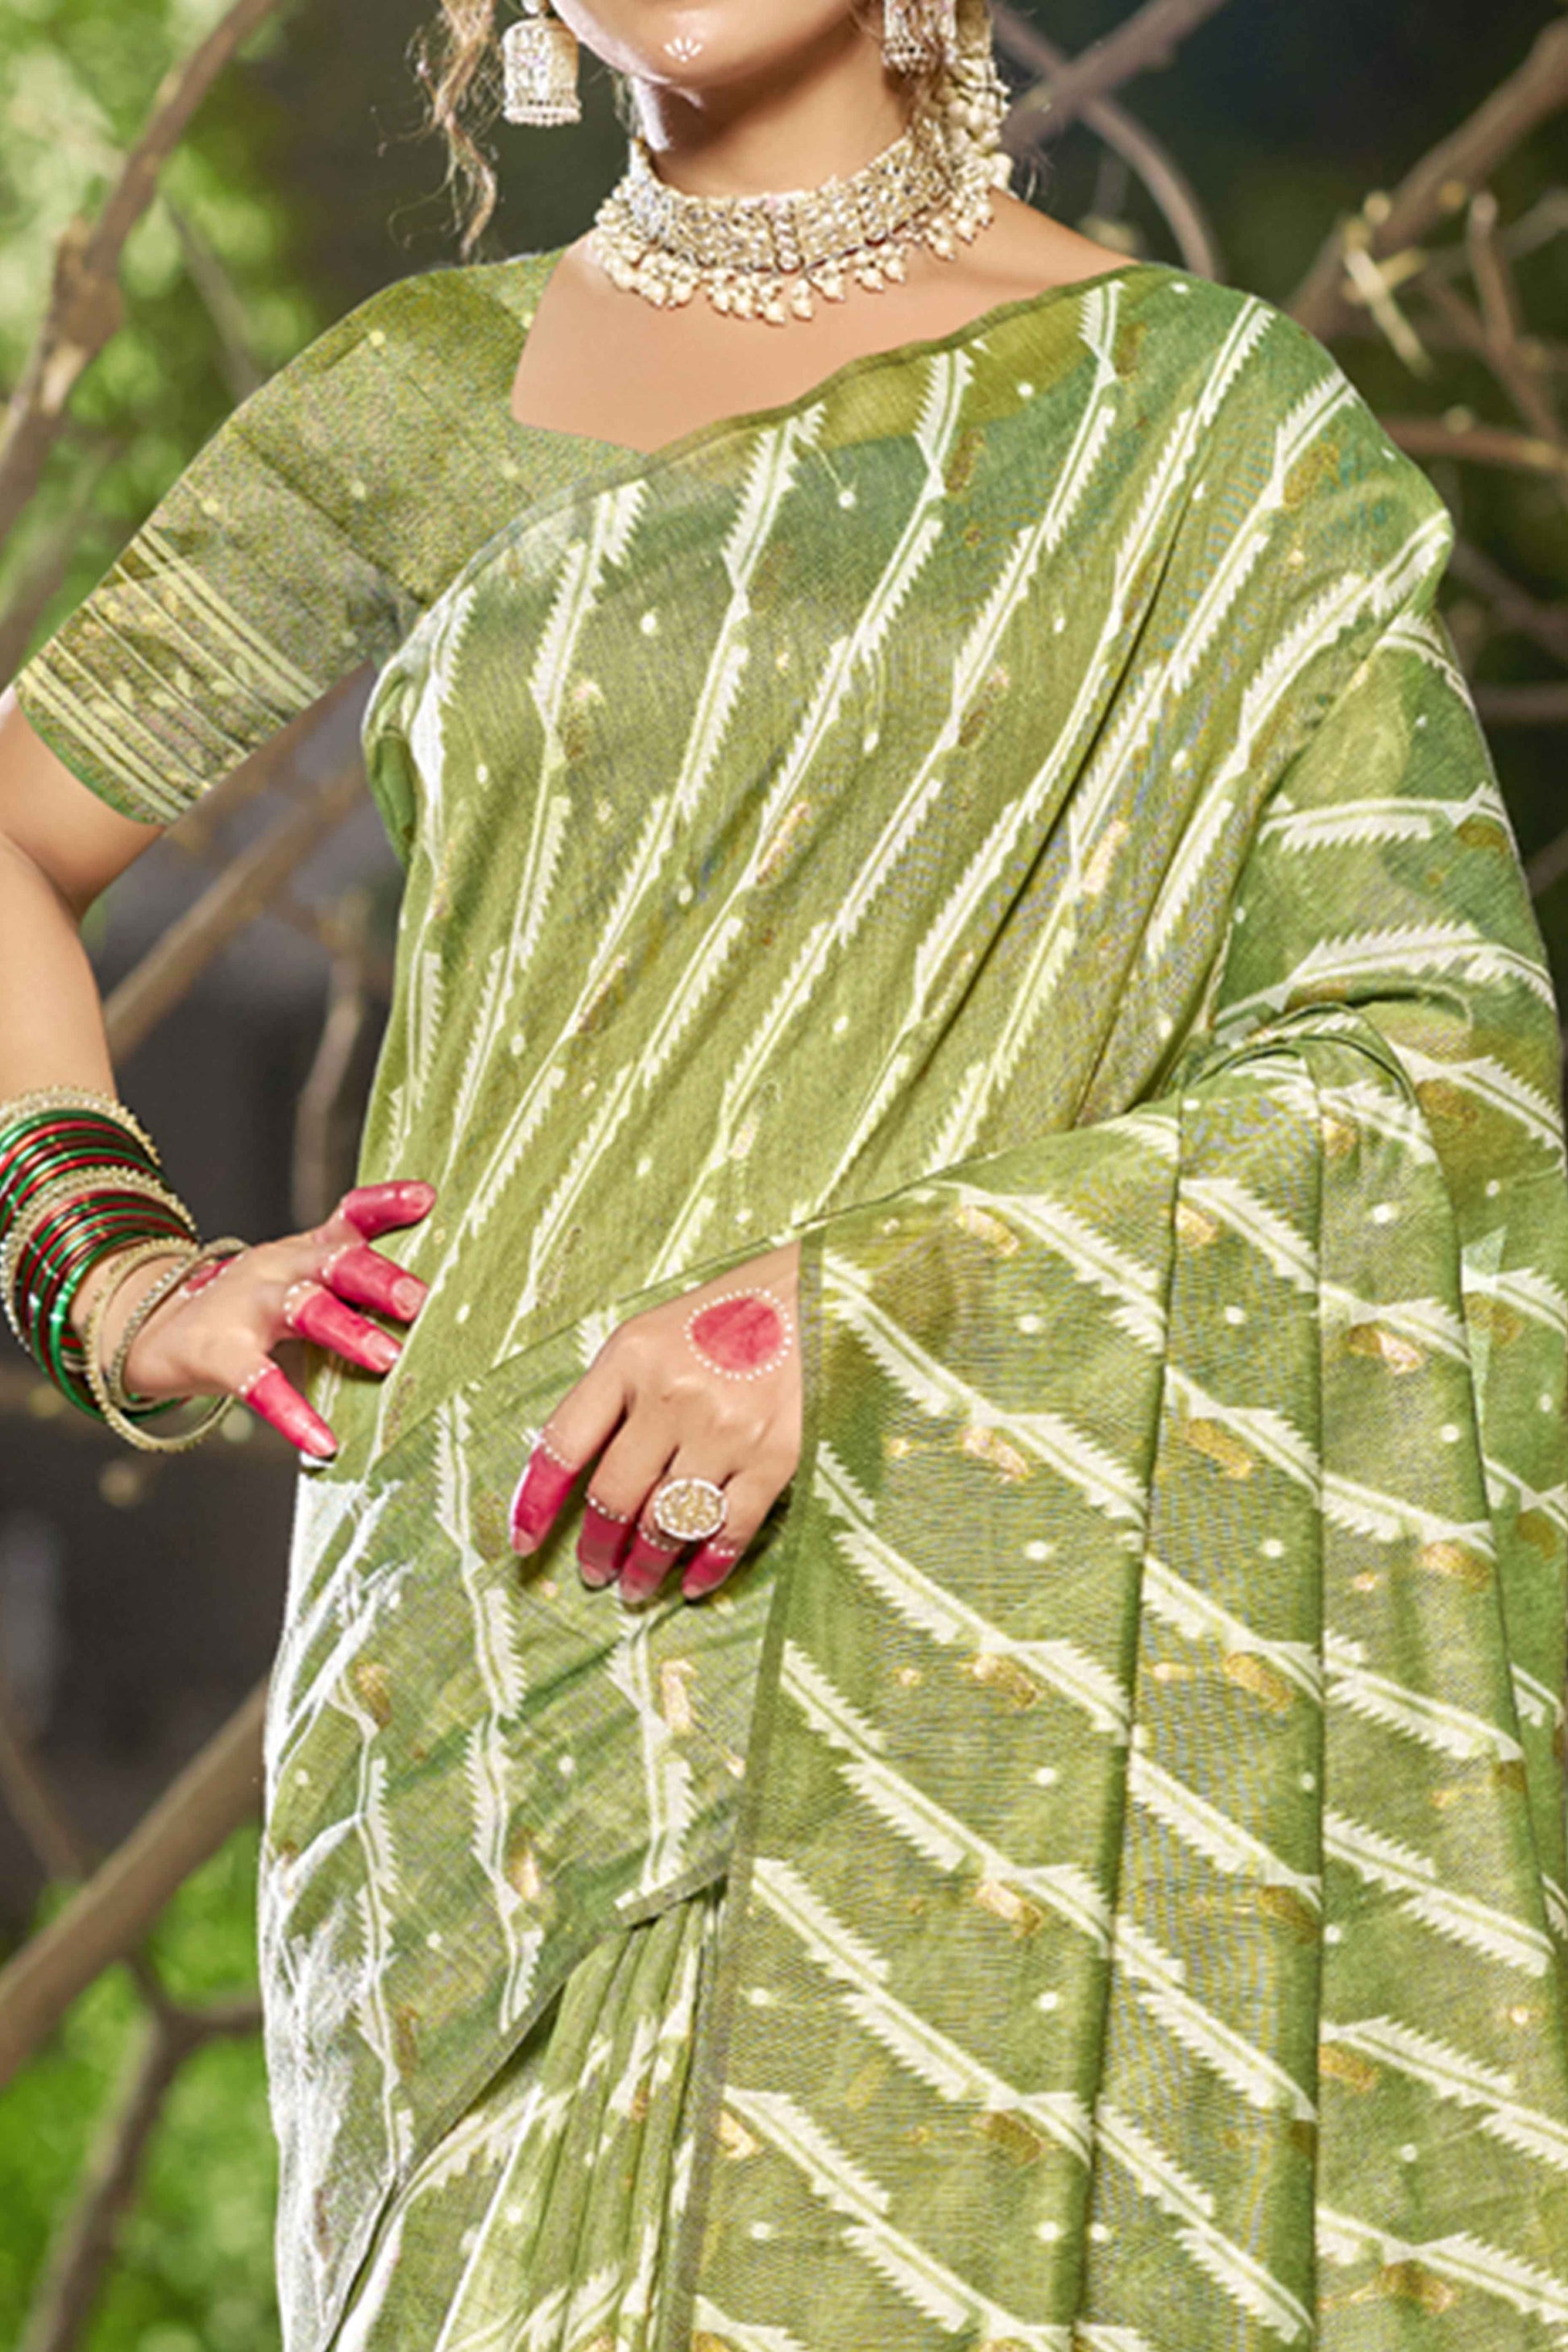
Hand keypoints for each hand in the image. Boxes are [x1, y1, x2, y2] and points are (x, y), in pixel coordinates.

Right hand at [76, 1181, 436, 1459]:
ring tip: (386, 1358)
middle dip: (377, 1277)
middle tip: (417, 1299)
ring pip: (302, 1309)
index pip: (349, 1218)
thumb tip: (428, 1299)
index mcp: (305, 1251)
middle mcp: (279, 1270)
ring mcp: (247, 1308)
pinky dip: (291, 1413)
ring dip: (346, 1330)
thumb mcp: (297, 1279)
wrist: (152, 1328)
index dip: (385, 1205)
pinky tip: (321, 1442)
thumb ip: (350, 1280)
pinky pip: (258, 1382)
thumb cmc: (248, 1307)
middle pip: (333, 1262)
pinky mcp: (218, 1355)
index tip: (425, 1198)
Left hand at [508, 1239, 802, 1604]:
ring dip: (645, 1566)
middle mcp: (672, 1396)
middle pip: (615, 1495)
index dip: (536, 1502)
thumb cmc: (728, 1313)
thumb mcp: (652, 1333)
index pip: (564, 1444)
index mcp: (630, 1358)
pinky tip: (693, 1585)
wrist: (822, 1293)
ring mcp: (725, 1429)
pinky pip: (729, 1529)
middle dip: (598, 1547)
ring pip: (667, 1522)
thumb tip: (577, 1471)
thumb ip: (614, 1393)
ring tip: (636, 1586)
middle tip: (594, 1573)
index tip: (523, 1543)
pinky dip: (707, 1566)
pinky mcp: (776, 1455)